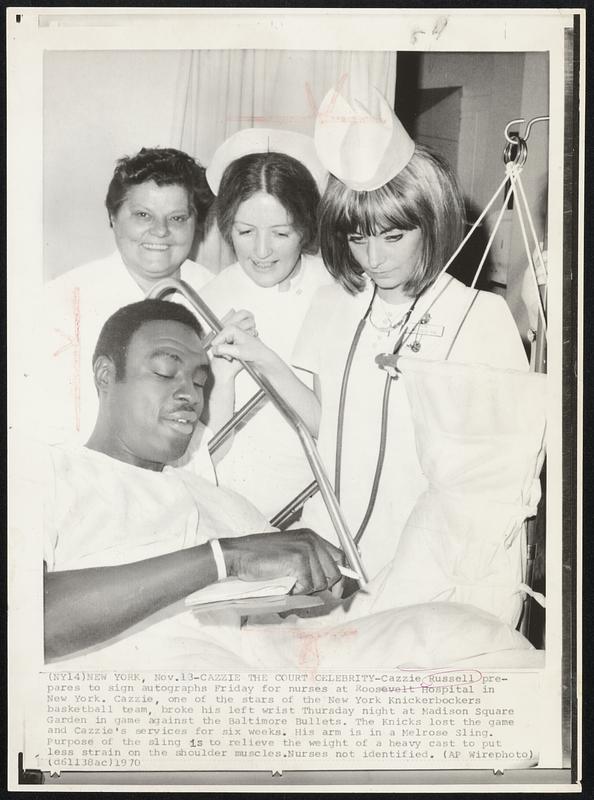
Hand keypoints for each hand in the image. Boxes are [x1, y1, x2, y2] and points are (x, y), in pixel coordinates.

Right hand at [211, 322, 272, 372]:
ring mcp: (231, 336)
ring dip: (224, 352)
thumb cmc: (255, 352)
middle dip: (222, 350)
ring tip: (232, 356)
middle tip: (230, 356)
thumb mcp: (238, 352)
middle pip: (218, 341)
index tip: (225, 355)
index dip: (219, 348)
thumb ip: (224, 349)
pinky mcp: (232, 342)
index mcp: (233, 329)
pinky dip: (226, 353)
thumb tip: (214, 349)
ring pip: (220, 345)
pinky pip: (223, 348)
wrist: (261, 357)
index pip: (217, 339)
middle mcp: (232, 331)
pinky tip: (233, 356)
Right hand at [220, 529, 342, 594]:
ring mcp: (306, 548)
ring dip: (304, 589)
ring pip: (320, 582)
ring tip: (289, 583)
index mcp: (311, 536)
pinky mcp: (298, 559)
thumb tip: (328, 583)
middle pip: (334, 572)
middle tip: (302, 588)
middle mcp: (311, 540)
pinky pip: (307, 585)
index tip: (337, 590)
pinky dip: (295, 591)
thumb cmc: (259, 557)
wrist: (238, 555)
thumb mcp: (289, 553)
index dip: (341, 576)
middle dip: (320, 587)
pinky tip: (284, 583)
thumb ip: (309, 562)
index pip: (340, 556)